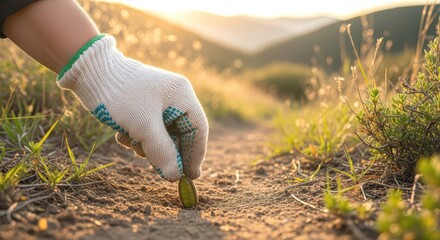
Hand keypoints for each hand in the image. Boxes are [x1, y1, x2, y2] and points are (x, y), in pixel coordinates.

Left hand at [57, 34, 207, 181]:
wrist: (90, 73)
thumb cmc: (121, 96)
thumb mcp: (143, 126)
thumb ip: (162, 151)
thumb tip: (175, 177)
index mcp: (182, 95)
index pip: (198, 129)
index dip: (195, 154)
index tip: (190, 176)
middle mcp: (174, 97)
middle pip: (180, 134)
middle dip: (166, 151)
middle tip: (157, 168)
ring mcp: (158, 102)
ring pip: (163, 135)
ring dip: (148, 145)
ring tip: (131, 142)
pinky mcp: (143, 107)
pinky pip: (149, 130)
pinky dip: (138, 138)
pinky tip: (122, 135)